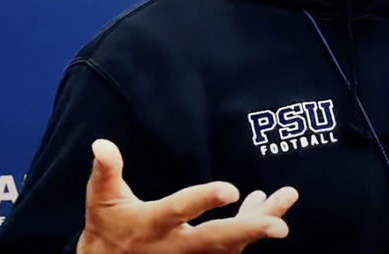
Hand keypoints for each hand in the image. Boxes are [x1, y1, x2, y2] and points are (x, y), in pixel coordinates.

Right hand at [76, 139, 298, 253]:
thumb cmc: (107, 228)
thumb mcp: (101, 199)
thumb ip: (105, 171)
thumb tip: (101, 144)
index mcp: (151, 225)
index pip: (180, 211)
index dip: (205, 200)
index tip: (233, 189)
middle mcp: (176, 247)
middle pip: (216, 240)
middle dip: (249, 232)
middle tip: (280, 226)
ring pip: (232, 246)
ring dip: (260, 224)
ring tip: (287, 198)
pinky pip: (233, 249)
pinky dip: (252, 229)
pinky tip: (267, 206)